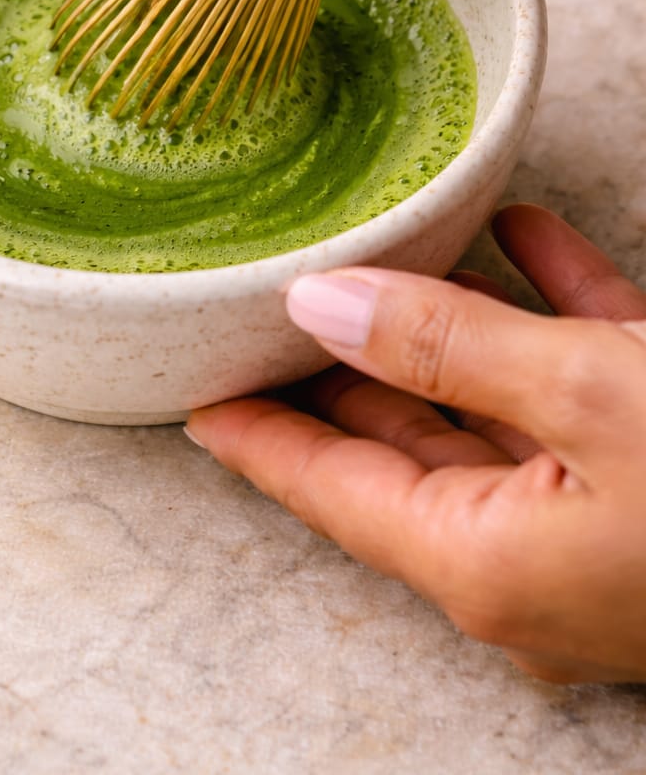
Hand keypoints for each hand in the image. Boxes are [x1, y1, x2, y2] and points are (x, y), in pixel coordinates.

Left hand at [185, 205, 645, 682]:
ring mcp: (599, 531)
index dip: (259, 433)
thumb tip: (320, 305)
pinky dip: (550, 312)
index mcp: (487, 562)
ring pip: (495, 414)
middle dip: (344, 372)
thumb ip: (446, 347)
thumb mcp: (583, 393)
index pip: (332, 489)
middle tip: (276, 311)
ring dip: (454, 330)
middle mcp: (531, 563)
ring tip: (391, 262)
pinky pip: (585, 390)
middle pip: (404, 452)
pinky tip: (523, 235)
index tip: (197, 392)